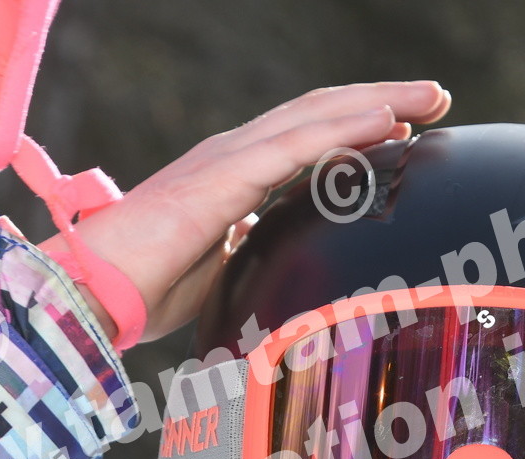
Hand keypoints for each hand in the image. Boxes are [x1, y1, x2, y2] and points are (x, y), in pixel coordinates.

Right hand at [45, 81, 451, 342]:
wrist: (87, 297)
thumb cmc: (143, 290)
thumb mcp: (225, 270)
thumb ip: (256, 251)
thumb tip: (287, 257)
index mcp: (235, 176)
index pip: (311, 138)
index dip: (360, 126)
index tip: (409, 126)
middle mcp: (234, 156)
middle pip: (322, 114)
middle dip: (383, 100)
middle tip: (437, 97)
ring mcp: (227, 162)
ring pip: (317, 118)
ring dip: (378, 102)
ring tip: (428, 96)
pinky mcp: (221, 179)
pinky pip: (296, 146)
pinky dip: (345, 128)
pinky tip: (387, 119)